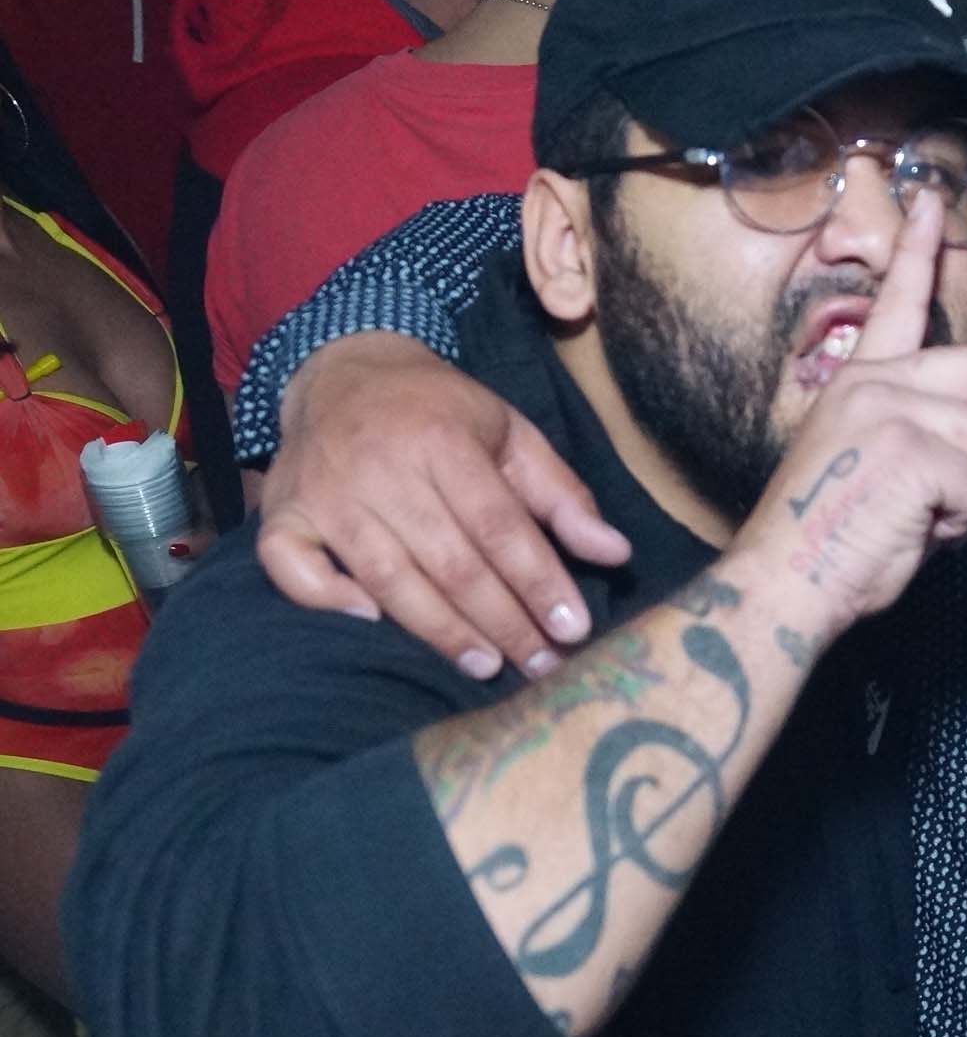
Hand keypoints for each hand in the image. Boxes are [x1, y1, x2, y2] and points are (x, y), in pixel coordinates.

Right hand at [259, 334, 630, 679]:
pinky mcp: (281, 512)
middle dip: (501, 620)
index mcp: (442, 441)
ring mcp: (325, 494)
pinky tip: (373, 625)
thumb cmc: (439, 413)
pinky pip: (291, 566)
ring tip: (485, 665)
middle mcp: (380, 468)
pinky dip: (327, 598)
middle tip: (540, 664)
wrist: (342, 371)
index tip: (573, 629)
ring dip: (439, 630)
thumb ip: (562, 496)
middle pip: (449, 561)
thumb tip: (616, 553)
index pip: (499, 526)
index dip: (538, 582)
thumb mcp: (511, 434)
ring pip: (386, 577)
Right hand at [731, 195, 966, 643]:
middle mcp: (874, 381)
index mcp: (862, 382)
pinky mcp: (908, 446)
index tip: (932, 199)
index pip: (899, 301)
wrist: (786, 588)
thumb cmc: (836, 551)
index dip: (921, 251)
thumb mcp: (917, 505)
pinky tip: (923, 532)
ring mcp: (889, 409)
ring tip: (928, 523)